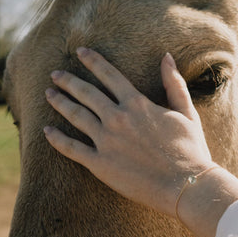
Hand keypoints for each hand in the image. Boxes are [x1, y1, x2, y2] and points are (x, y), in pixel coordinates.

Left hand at [44, 48, 214, 216]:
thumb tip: (167, 57)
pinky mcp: (100, 164)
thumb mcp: (187, 112)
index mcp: (138, 104)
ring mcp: (107, 141)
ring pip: (76, 115)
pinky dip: (57, 138)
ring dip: (59, 103)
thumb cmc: (191, 150)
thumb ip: (174, 84)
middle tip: (55, 74)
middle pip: (86, 93)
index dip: (93, 61)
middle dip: (68, 81)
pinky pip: (72, 148)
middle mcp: (118, 118)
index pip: (110, 75)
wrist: (186, 185)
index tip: (80, 52)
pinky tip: (47, 130)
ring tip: (48, 94)